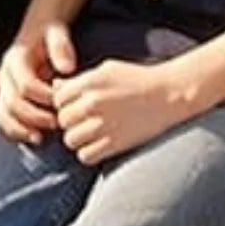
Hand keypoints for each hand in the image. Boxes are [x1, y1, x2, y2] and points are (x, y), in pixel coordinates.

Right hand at [0, 23, 76, 144]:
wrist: (37, 28)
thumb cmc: (48, 32)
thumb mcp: (56, 32)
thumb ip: (61, 47)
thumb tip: (66, 68)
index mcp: (15, 58)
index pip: (25, 85)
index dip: (43, 97)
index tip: (60, 103)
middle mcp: (5, 74)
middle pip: (12, 102)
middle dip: (34, 116)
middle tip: (56, 124)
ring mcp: (3, 87)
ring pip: (4, 113)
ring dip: (21, 128)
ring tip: (40, 137)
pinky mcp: (6, 97)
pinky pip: (4, 118)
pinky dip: (15, 131)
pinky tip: (32, 137)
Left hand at [53, 58, 201, 164]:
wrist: (169, 94)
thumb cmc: (138, 79)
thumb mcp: (106, 70)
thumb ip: (79, 80)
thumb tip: (54, 88)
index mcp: (90, 82)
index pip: (58, 99)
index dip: (65, 104)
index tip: (75, 106)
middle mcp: (93, 103)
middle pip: (62, 120)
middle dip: (70, 122)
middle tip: (84, 122)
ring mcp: (104, 124)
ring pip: (70, 140)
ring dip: (78, 139)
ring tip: (91, 135)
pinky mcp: (115, 143)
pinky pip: (86, 156)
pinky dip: (89, 153)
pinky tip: (99, 145)